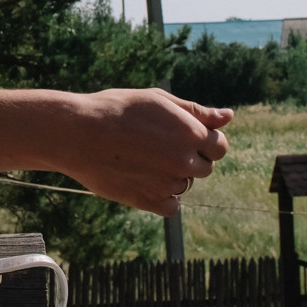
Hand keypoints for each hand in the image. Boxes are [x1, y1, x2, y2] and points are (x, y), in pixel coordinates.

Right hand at [61, 90, 232, 213]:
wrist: (77, 133)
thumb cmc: (117, 109)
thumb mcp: (159, 100)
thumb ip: (197, 111)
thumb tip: (228, 116)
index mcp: (191, 133)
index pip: (219, 146)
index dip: (204, 141)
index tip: (182, 137)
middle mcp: (185, 160)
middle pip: (205, 167)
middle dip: (189, 158)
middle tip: (158, 146)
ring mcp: (168, 183)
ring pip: (185, 185)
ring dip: (172, 176)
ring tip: (143, 159)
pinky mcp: (150, 202)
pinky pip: (172, 206)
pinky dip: (163, 197)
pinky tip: (144, 180)